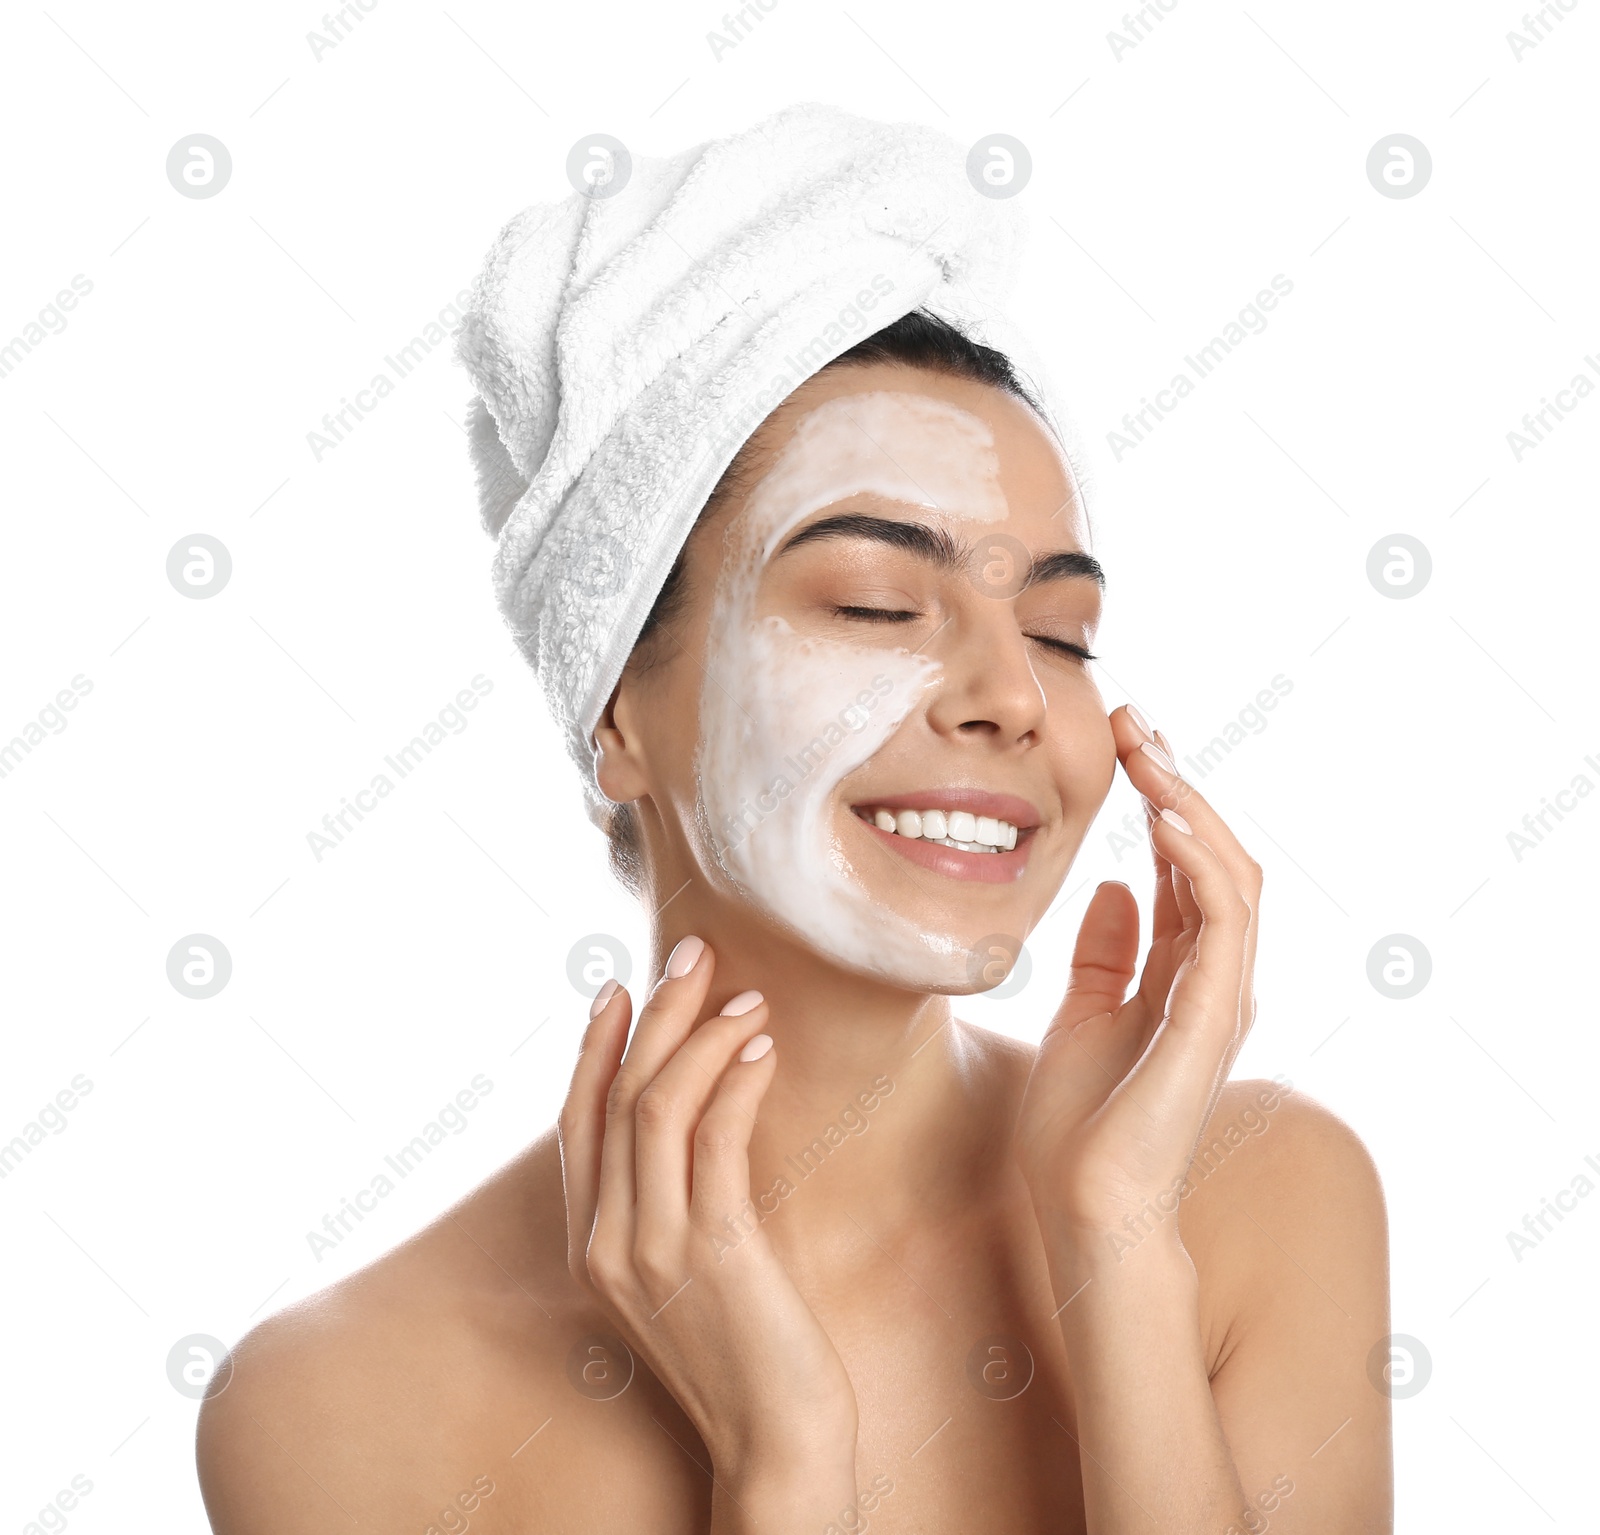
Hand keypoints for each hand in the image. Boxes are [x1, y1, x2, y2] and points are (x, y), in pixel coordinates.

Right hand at [558, 936, 858, 1520]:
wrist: (777, 1446)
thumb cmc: (745, 1352)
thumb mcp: (683, 1274)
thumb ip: (668, 1205)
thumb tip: (692, 1120)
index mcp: (590, 1248)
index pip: (578, 1123)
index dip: (595, 1048)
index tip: (621, 987)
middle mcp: (607, 1244)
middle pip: (616, 1098)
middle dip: (655, 1014)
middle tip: (692, 952)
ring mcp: (654, 1250)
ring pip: (657, 1107)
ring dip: (702, 1036)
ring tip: (746, 995)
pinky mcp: (714, 1252)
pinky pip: (716, 1142)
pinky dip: (736, 1082)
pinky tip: (762, 1049)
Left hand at [1013, 706, 1261, 1250]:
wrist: (1080, 1209)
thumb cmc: (1079, 1125)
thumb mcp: (1082, 1015)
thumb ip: (1106, 954)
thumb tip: (1116, 887)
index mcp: (1182, 975)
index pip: (1185, 866)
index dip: (1160, 797)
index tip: (1123, 737)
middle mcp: (1214, 979)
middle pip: (1214, 857)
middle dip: (1177, 782)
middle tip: (1134, 721)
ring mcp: (1220, 997)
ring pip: (1231, 877)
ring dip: (1191, 806)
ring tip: (1147, 752)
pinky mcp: (1212, 1019)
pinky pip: (1222, 923)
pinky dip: (1200, 864)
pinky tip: (1161, 818)